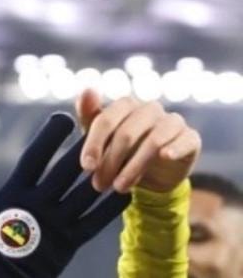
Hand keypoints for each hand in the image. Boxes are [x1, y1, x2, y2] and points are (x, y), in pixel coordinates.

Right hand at [0, 113, 129, 277]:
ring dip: (105, 171)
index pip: (35, 157)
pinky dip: (111, 208)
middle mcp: (37, 205)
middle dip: (86, 145)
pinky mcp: (67, 246)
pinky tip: (127, 194)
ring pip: (87, 191)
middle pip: (67, 168)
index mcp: (11, 196)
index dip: (51, 136)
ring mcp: (55, 225)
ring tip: (122, 154)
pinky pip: (95, 222)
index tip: (64, 119)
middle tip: (102, 126)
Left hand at [76, 89, 200, 193]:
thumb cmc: (120, 153)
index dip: (94, 143)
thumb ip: (90, 115)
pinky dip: (175, 148)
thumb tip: (87, 89)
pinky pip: (185, 140)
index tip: (87, 167)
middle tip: (99, 184)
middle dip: (110, 162)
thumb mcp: (100, 139)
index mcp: (126, 106)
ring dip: (133, 167)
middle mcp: (150, 110)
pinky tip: (165, 157)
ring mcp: (172, 122)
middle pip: (127, 133)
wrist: (151, 177)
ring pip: (153, 141)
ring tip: (119, 187)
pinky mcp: (190, 138)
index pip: (107, 119)